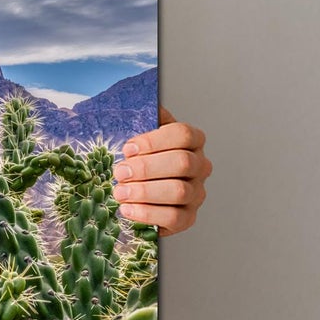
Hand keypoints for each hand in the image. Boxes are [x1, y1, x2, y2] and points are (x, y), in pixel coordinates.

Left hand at [112, 106, 210, 235]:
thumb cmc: (137, 158)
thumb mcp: (137, 134)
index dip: (154, 141)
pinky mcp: (188, 217)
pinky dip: (148, 214)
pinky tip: (127, 209)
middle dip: (146, 168)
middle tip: (119, 173)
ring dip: (144, 192)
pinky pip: (174, 217)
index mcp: (191, 140)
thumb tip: (143, 102)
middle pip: (182, 162)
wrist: (135, 189)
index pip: (183, 134)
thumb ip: (141, 118)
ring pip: (179, 191)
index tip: (127, 148)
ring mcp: (197, 192)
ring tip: (120, 193)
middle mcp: (200, 166)